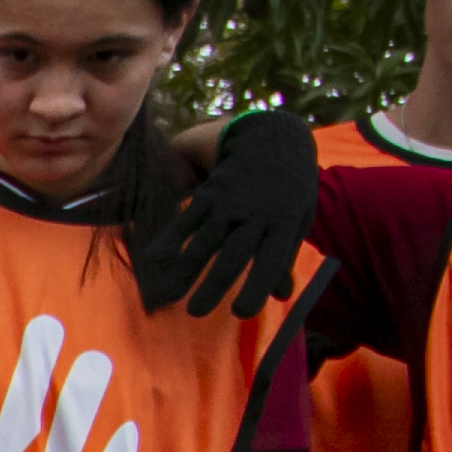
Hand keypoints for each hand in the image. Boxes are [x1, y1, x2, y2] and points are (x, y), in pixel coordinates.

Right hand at [137, 111, 315, 320]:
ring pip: (205, 239)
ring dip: (186, 268)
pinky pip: (186, 218)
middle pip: (233, 254)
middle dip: (214, 284)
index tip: (240, 314)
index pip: (271, 260)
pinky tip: (153, 260)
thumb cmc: (289, 186)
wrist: (275, 137)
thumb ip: (286, 256)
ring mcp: (230, 202)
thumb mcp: (298, 218)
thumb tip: (282, 296)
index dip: (256, 286)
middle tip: (196, 312)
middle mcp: (256, 213)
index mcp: (284, 222)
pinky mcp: (209, 194)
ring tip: (170, 295)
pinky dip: (169, 239)